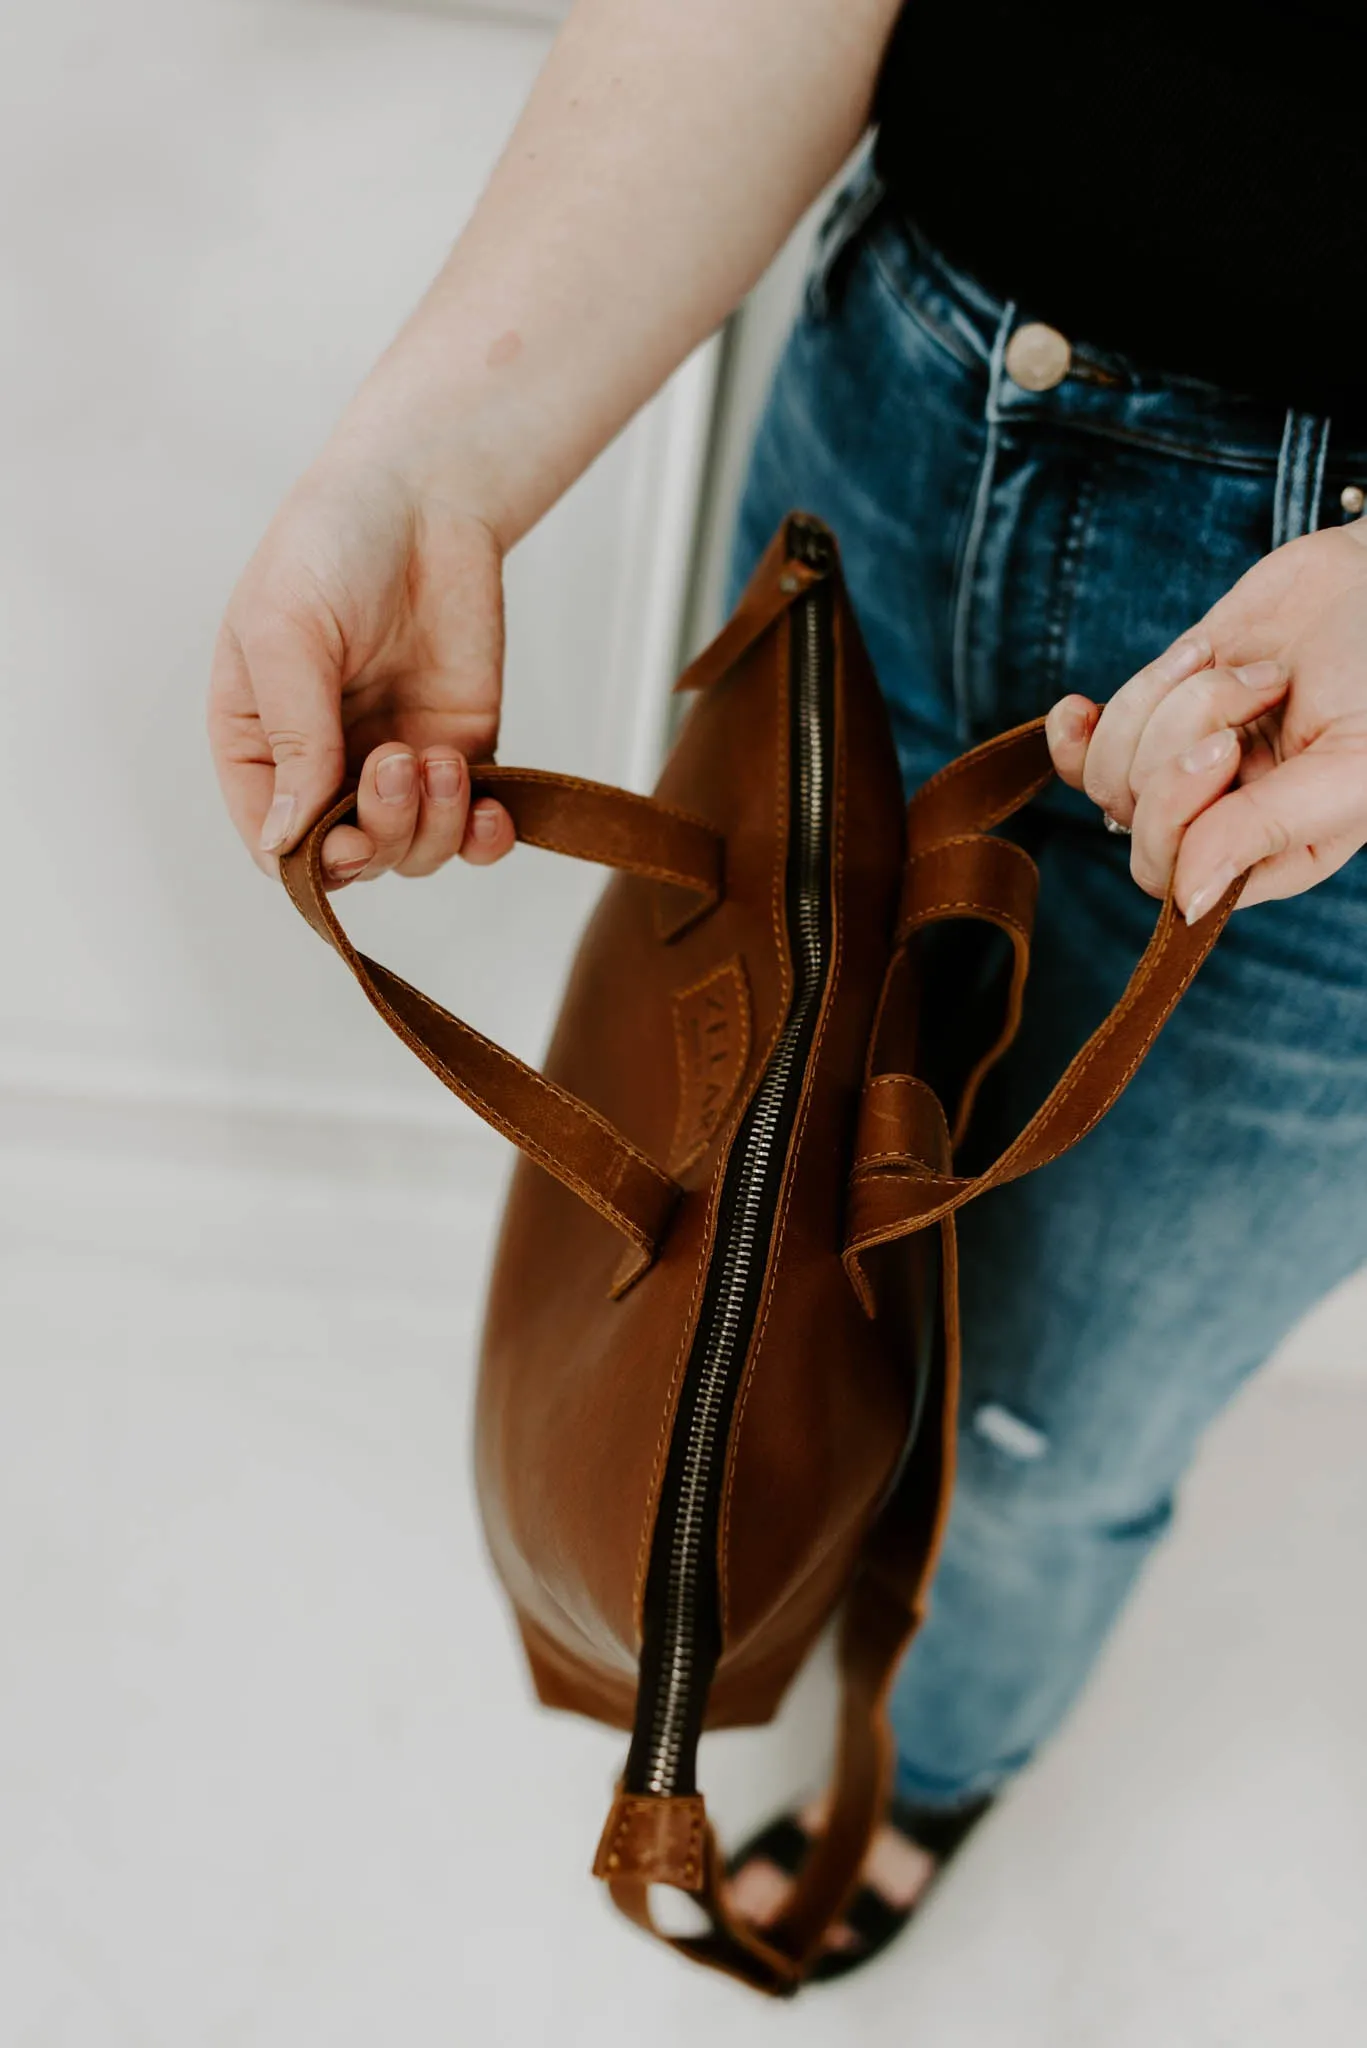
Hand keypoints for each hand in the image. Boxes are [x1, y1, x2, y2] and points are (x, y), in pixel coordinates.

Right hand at [209, 458, 514, 886]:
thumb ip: (291, 738)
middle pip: (352, 859)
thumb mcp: (286, 634)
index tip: (345, 834)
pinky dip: (485, 838)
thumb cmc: (330, 547)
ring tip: (440, 757)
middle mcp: (325, 766)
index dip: (311, 861)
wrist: (424, 498)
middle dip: (382, 831)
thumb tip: (285, 838)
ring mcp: (395, 765)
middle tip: (400, 759)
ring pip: (414, 852)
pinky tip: (492, 810)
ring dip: (433, 826)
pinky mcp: (460, 753)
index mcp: (260, 744)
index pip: (274, 842)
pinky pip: (473, 830)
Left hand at [1045, 520, 1366, 922]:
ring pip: (1109, 771)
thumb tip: (1187, 904)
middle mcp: (1221, 820)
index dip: (1176, 813)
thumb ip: (1265, 830)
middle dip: (1178, 741)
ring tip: (1246, 665)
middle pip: (1135, 816)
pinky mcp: (1155, 714)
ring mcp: (1182, 765)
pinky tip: (1080, 706)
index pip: (1171, 876)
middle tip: (1261, 687)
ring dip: (1167, 699)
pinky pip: (1082, 747)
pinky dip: (1083, 722)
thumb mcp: (1349, 765)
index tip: (1229, 746)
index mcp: (1271, 853)